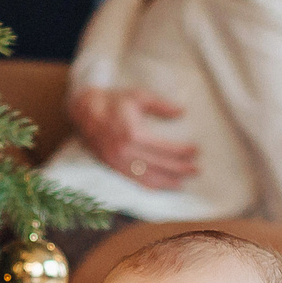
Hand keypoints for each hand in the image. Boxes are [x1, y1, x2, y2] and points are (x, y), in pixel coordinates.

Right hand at [70, 88, 196, 190]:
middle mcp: (125, 151)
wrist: (84, 110)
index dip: (182, 151)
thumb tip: (181, 112)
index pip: (164, 148)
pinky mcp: (113, 167)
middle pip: (159, 165)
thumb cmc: (114, 101)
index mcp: (132, 133)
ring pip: (147, 178)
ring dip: (168, 182)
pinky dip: (151, 186)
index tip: (196, 151)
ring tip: (184, 182)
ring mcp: (118, 162)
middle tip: (197, 170)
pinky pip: (135, 181)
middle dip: (180, 169)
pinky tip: (164, 186)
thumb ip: (161, 105)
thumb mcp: (138, 96)